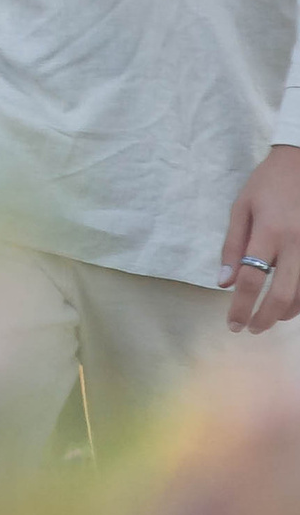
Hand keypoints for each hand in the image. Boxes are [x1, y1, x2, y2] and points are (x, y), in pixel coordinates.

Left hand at [220, 145, 299, 332]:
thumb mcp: (241, 208)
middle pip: (282, 295)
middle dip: (264, 318)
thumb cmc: (267, 185)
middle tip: (250, 329)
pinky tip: (290, 305)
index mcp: (269, 232)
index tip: (232, 323)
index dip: (240, 306)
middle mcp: (296, 245)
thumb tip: (223, 282)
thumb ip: (232, 246)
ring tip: (268, 319)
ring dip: (285, 313)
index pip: (251, 278)